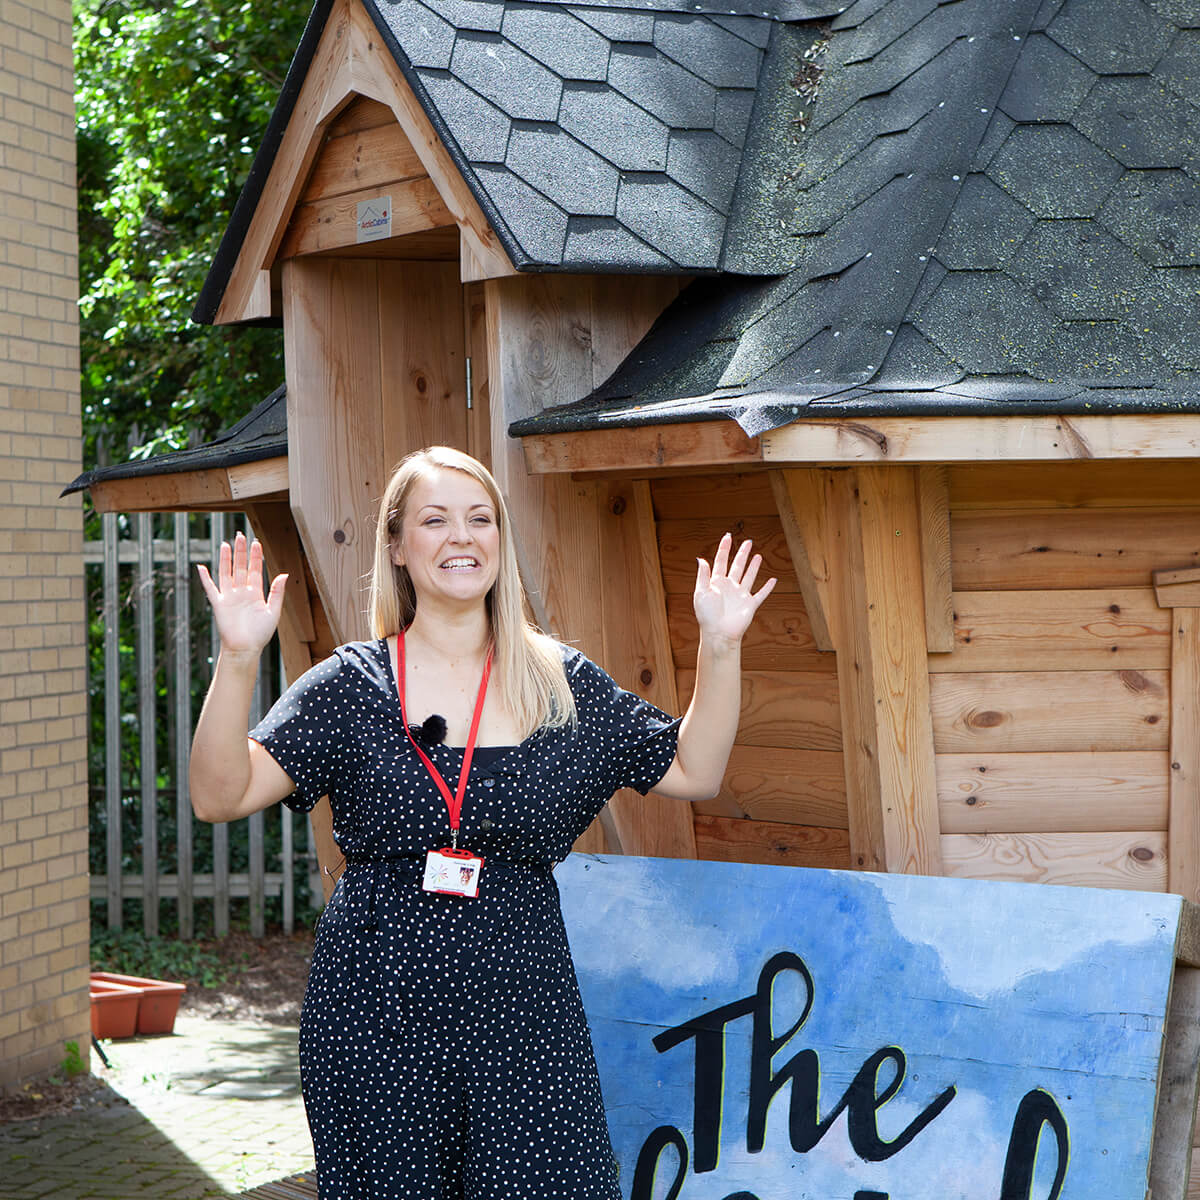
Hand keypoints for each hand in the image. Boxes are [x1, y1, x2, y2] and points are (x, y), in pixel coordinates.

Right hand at [196, 531, 286, 656]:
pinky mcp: (219, 604)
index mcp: (256, 593)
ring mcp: (229, 597)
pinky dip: (205, 578)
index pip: (255, 570)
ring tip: (226, 544)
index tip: (256, 542)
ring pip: (226, 573)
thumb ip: (277, 592)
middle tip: (241, 536)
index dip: (256, 557)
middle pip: (240, 567)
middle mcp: (242, 592)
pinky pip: (211, 589)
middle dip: (241, 552)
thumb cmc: (261, 634)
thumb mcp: (274, 611)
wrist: (245, 648)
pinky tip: (201, 567)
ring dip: (226, 559)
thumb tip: (284, 574)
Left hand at [693, 533, 775, 644]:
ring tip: (757, 555)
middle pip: (737, 566)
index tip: (728, 536)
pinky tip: (772, 580)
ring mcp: (741, 595)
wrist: (718, 634)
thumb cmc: (707, 616)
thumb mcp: (701, 592)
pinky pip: (761, 594)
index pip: (721, 561)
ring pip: (749, 576)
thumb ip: (703, 576)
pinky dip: (767, 587)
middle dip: (742, 553)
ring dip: (753, 566)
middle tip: (748, 542)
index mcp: (717, 583)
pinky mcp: (750, 604)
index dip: (724, 548)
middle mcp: (730, 587)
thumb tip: (701, 559)